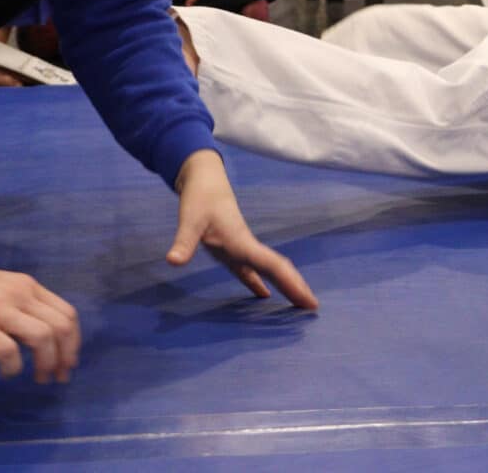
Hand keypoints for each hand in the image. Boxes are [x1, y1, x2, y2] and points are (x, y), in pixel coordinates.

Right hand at [0, 251, 79, 382]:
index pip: (67, 314)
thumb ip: (24, 306)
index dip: (74, 342)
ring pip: (42, 337)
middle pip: (61, 328)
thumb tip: (45, 340)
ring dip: (46, 363)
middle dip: (65, 357)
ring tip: (39, 378)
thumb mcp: (3, 288)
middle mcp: (19, 295)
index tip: (68, 362)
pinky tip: (7, 373)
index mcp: (28, 287)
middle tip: (58, 377)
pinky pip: (8, 351)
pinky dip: (14, 367)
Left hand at [167, 150, 318, 309]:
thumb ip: (184, 241)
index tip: (308, 299)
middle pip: (277, 270)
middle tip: (313, 307)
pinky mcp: (231, 250)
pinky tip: (263, 296)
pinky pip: (250, 271)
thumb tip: (173, 262)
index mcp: (242, 242)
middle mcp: (247, 247)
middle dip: (296, 287)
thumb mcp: (189, 219)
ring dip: (284, 285)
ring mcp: (241, 249)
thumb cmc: (199, 198)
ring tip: (299, 304)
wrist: (204, 180)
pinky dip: (259, 284)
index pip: (272, 266)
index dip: (290, 283)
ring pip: (268, 271)